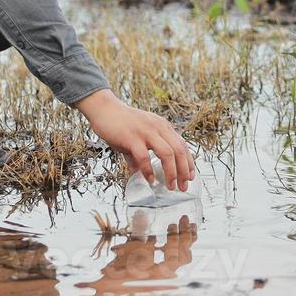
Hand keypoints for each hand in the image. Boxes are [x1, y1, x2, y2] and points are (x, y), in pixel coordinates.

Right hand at [74, 89, 193, 190]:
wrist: (104, 109)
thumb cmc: (120, 124)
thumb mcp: (137, 137)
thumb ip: (139, 154)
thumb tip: (139, 172)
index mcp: (162, 126)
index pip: (182, 145)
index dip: (189, 161)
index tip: (190, 176)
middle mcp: (158, 127)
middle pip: (179, 150)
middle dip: (183, 170)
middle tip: (183, 186)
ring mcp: (146, 131)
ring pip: (167, 153)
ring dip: (171, 172)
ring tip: (170, 186)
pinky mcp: (132, 137)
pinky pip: (144, 156)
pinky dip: (148, 170)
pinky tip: (150, 179)